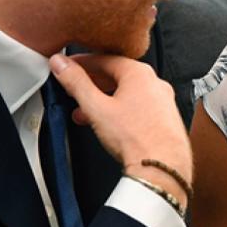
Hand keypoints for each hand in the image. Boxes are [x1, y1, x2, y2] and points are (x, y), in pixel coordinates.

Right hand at [49, 53, 192, 202]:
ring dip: (103, 100)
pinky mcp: (165, 118)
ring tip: (85, 113)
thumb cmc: (136, 138)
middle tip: (73, 90)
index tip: (67, 66)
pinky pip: (137, 107)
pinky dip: (119, 111)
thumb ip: (76, 83)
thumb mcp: (96, 107)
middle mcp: (155, 83)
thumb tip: (62, 64)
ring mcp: (163, 101)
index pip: (104, 59)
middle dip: (91, 84)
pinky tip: (107, 125)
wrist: (162, 167)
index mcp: (139, 73)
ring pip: (126, 93)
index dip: (81, 63)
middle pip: (116, 75)